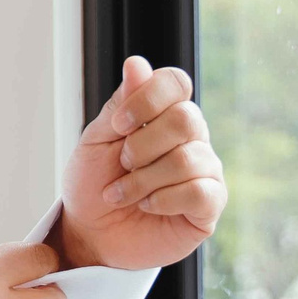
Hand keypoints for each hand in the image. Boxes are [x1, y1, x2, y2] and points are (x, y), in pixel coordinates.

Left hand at [55, 56, 225, 270]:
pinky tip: (147, 206)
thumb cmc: (93, 184)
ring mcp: (204, 171)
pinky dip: (163, 199)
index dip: (147, 99)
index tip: (118, 125)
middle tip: (122, 164)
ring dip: (144, 179)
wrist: (89, 234)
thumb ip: (119, 105)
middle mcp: (191, 138)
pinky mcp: (208, 206)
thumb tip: (137, 64)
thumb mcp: (96, 141)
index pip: (176, 82)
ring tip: (123, 194)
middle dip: (141, 146)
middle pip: (185, 119)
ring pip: (189, 159)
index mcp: (164, 114)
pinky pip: (199, 192)